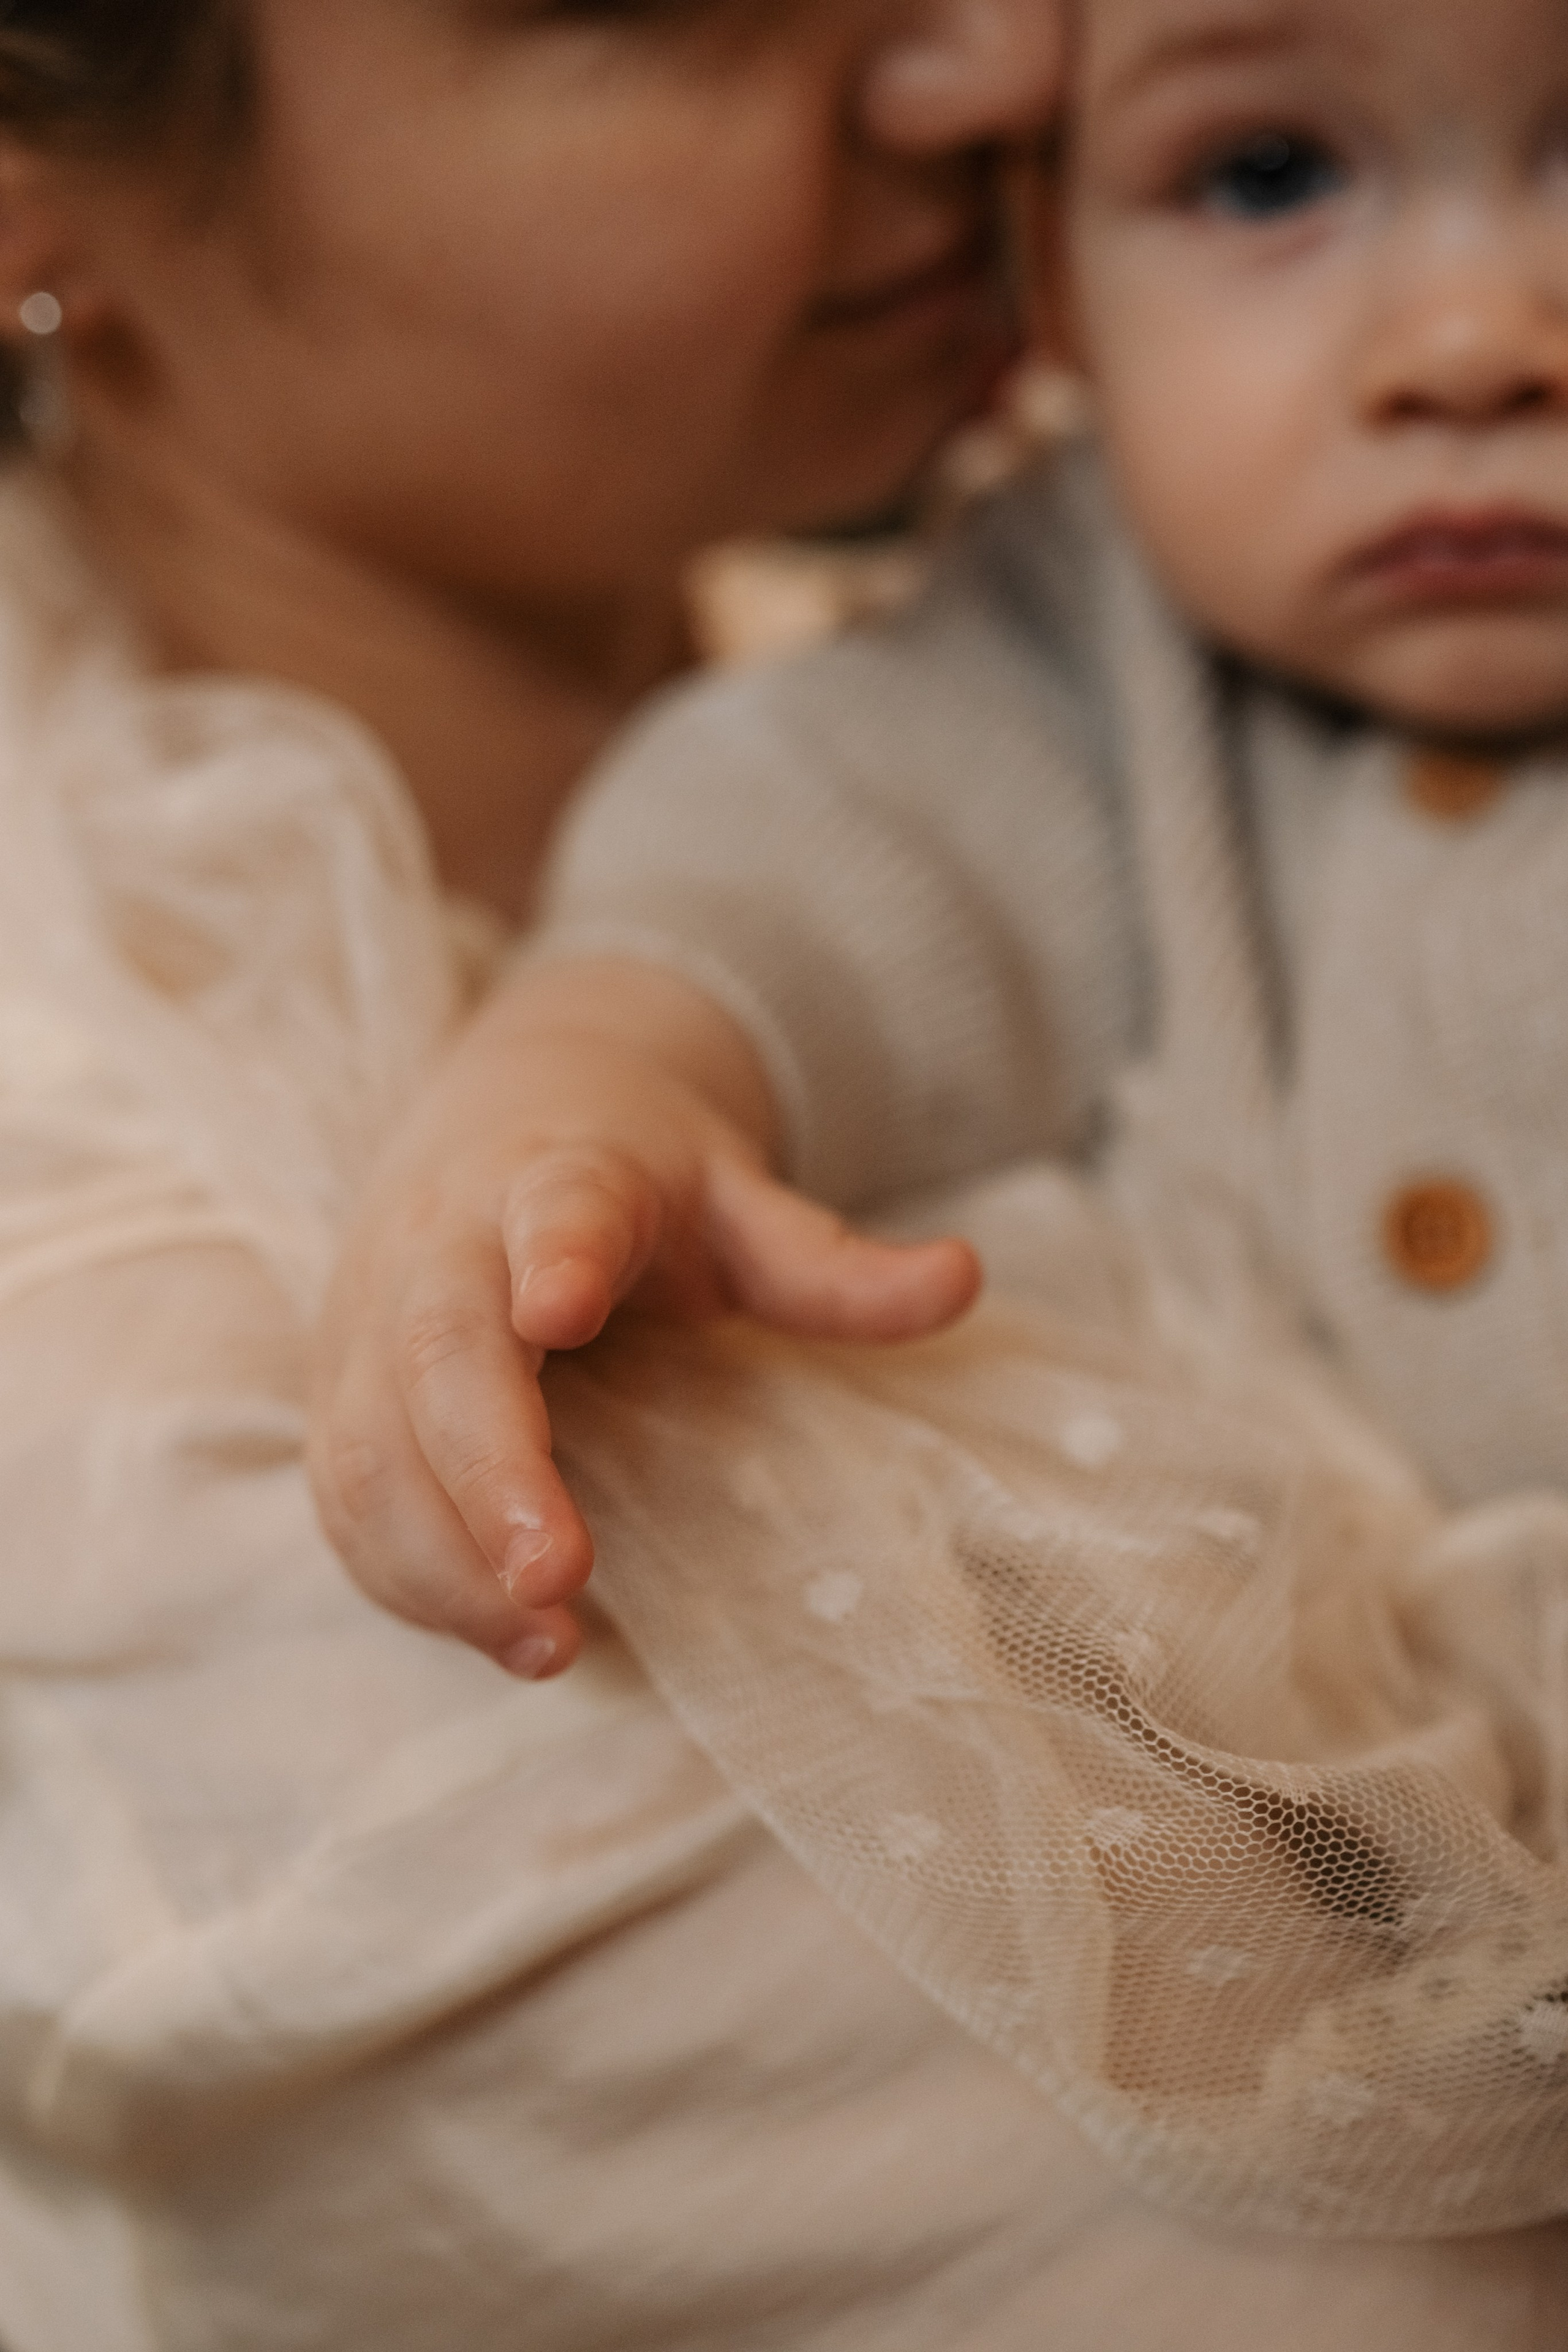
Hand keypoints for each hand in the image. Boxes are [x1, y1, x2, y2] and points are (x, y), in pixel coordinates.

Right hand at [308, 960, 978, 1676]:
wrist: (495, 1118)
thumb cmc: (630, 1180)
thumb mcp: (737, 1201)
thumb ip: (830, 1262)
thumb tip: (963, 1278)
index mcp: (555, 1176)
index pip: (554, 1208)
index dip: (554, 1255)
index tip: (560, 1308)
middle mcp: (442, 1244)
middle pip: (435, 1353)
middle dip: (485, 1470)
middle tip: (558, 1577)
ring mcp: (371, 1322)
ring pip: (368, 1443)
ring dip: (440, 1556)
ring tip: (547, 1643)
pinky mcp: (340, 1393)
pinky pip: (347, 1496)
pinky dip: (408, 1576)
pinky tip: (500, 1634)